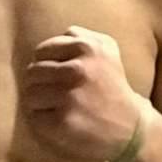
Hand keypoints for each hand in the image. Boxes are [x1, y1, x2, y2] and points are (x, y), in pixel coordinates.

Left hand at [22, 26, 143, 161]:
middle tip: (56, 94)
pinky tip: (58, 121)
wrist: (131, 127)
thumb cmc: (113, 86)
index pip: (41, 51)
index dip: (45, 64)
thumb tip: (61, 34)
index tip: (57, 76)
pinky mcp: (63, 122)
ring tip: (56, 107)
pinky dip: (42, 121)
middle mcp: (78, 70)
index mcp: (87, 48)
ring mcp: (69, 97)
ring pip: (30, 95)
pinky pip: (34, 117)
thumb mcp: (108, 51)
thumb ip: (83, 36)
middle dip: (40, 84)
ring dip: (39, 103)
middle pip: (32, 73)